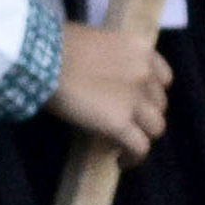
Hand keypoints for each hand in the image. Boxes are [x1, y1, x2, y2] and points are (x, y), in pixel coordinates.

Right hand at [50, 20, 170, 164]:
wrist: (42, 59)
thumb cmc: (55, 45)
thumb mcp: (93, 42)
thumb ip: (108, 58)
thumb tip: (100, 74)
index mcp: (140, 49)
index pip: (162, 77)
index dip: (151, 92)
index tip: (136, 100)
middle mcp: (146, 73)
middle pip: (159, 104)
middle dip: (145, 114)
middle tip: (125, 123)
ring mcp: (135, 100)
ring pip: (155, 127)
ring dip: (142, 136)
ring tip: (124, 146)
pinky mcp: (120, 123)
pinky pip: (139, 147)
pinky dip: (132, 157)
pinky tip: (120, 162)